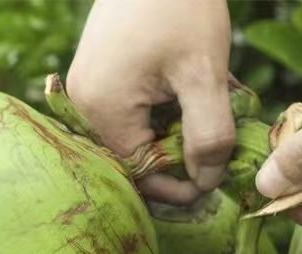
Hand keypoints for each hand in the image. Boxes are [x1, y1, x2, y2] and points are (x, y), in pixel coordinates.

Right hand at [67, 0, 235, 204]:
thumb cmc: (181, 5)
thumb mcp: (204, 73)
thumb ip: (208, 134)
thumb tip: (206, 182)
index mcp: (102, 110)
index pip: (141, 174)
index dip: (178, 188)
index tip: (213, 183)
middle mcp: (85, 106)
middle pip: (137, 160)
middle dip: (178, 161)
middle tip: (216, 150)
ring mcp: (89, 89)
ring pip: (137, 139)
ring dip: (175, 137)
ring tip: (206, 114)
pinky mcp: (101, 77)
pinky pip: (133, 116)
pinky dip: (164, 116)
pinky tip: (189, 97)